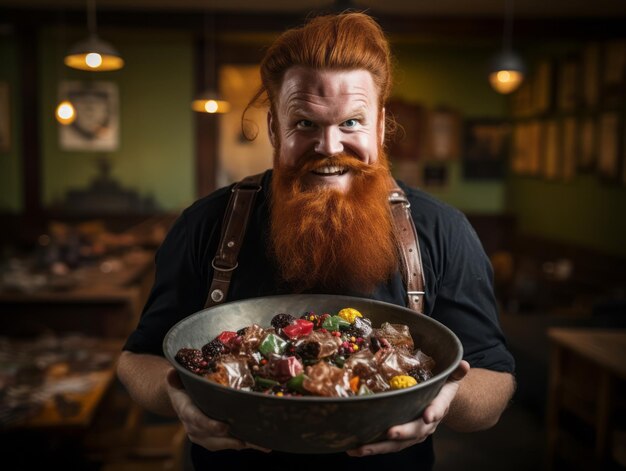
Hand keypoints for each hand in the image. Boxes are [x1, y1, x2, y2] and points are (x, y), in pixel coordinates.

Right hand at [165, 368, 269, 452]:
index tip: (223, 427)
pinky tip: (257, 443)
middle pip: (210, 436)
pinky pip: (225, 443)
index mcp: (185, 409)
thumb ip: (174, 376)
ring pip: (218, 443)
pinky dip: (240, 443)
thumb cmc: (182, 384)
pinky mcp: (211, 438)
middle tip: (244, 440)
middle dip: (227, 440)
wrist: (180, 396)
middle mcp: (192, 426)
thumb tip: (171, 372)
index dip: (209, 425)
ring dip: (237, 444)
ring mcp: (202, 434)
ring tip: (257, 444)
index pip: (196, 419)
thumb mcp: (177, 377)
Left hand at [346, 360, 469, 456]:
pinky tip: (354, 449)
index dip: (434, 411)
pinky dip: (372, 447)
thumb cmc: (442, 385)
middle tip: (390, 432)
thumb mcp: (450, 376)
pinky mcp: (401, 437)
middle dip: (403, 432)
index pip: (439, 408)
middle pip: (416, 430)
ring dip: (379, 446)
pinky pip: (388, 445)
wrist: (441, 402)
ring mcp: (414, 432)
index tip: (429, 415)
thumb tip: (465, 364)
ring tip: (360, 448)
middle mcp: (427, 423)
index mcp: (440, 405)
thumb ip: (456, 372)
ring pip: (398, 443)